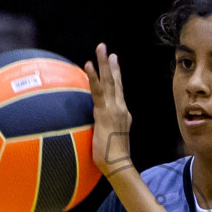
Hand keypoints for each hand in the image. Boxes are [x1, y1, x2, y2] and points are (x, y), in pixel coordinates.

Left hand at [84, 43, 133, 177]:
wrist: (118, 164)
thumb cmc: (112, 159)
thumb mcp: (110, 141)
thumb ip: (105, 132)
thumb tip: (98, 132)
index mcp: (122, 114)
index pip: (118, 91)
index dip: (116, 76)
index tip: (113, 63)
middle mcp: (120, 108)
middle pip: (116, 81)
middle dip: (112, 64)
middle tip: (107, 50)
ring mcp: (113, 108)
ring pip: (109, 81)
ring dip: (104, 63)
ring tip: (101, 48)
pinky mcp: (104, 112)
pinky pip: (97, 90)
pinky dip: (93, 76)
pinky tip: (88, 64)